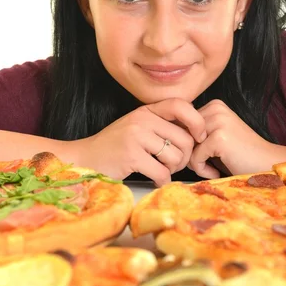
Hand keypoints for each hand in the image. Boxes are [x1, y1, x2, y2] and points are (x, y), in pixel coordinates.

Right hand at [66, 99, 205, 185]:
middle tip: (173, 165)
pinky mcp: (131, 156)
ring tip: (161, 171)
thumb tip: (197, 134)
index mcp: (146, 110)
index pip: (181, 105)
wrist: (85, 158)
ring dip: (172, 170)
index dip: (197, 121)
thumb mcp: (138, 127)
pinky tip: (154, 179)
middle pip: (184, 139)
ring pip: (175, 157)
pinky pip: (162, 172)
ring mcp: (136, 136)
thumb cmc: (115, 146)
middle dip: (184, 158)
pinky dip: (162, 180)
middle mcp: (142, 119)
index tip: (200, 137)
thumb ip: (162, 126)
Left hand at [188, 99, 282, 177]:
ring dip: (196, 163)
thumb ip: (196, 133)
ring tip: (213, 169)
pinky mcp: (219, 138)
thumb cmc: (240, 155)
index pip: (182, 126)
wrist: (268, 163)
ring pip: (187, 147)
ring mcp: (218, 122)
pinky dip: (203, 170)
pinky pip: (195, 159)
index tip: (205, 156)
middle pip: (182, 136)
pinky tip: (216, 172)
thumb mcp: (216, 137)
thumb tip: (167, 139)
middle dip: (191, 155)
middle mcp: (215, 108)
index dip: (190, 145)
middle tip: (208, 165)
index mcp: (214, 105)